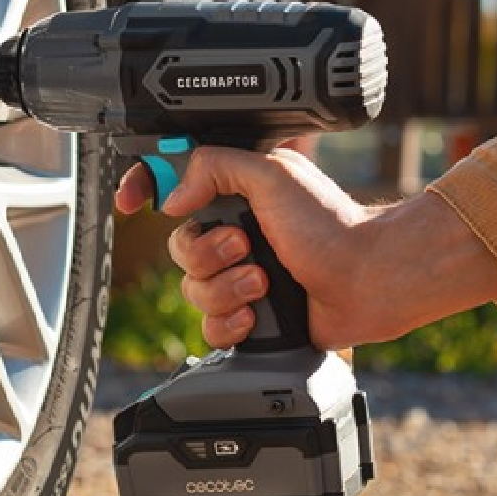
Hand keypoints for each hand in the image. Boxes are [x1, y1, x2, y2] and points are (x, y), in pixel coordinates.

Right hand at [115, 147, 496, 350]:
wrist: (366, 279)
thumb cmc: (331, 225)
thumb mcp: (271, 173)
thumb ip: (214, 167)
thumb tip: (173, 196)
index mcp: (235, 196)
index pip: (172, 187)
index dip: (144, 190)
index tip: (130, 201)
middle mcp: (233, 236)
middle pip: (178, 248)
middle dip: (208, 253)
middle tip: (245, 246)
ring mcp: (240, 277)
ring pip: (191, 291)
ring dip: (227, 288)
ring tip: (264, 281)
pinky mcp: (250, 317)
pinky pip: (210, 328)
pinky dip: (232, 322)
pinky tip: (258, 314)